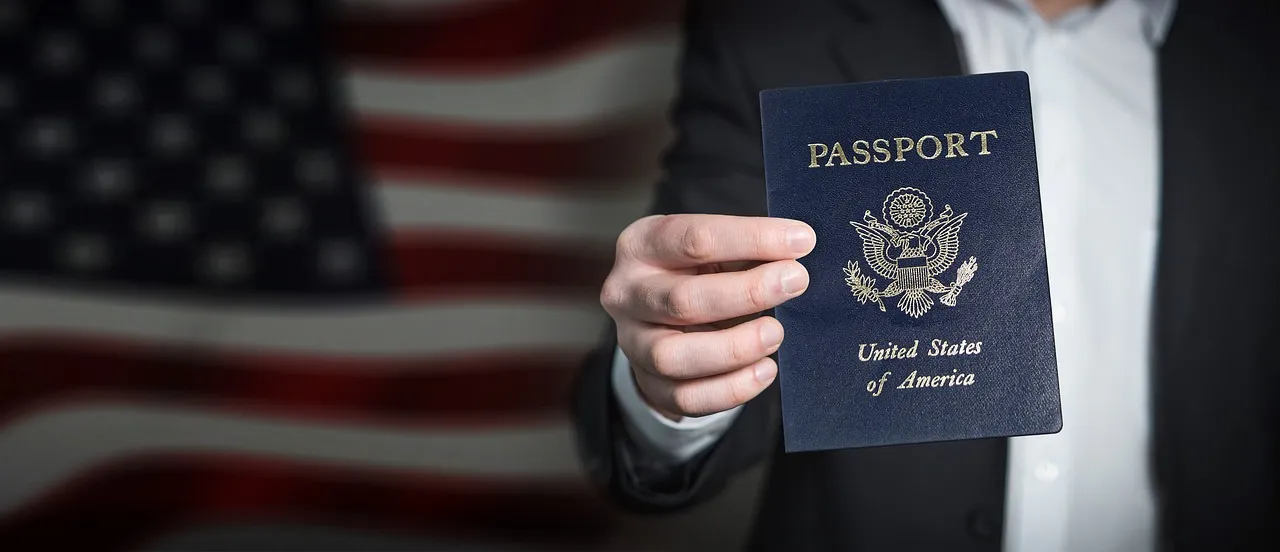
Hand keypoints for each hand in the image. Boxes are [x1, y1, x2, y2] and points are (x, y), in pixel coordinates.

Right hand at [600, 214, 814, 417]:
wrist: (665, 318)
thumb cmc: (699, 272)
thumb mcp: (715, 249)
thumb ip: (750, 249)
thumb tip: (799, 249)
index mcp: (640, 245)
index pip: (694, 239)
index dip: (752, 238)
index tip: (802, 241)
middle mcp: (626, 294)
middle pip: (682, 300)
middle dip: (747, 292)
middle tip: (795, 282)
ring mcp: (633, 343)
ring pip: (673, 356)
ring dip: (734, 347)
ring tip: (776, 333)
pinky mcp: (650, 384)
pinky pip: (686, 398)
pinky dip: (731, 388)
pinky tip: (765, 370)